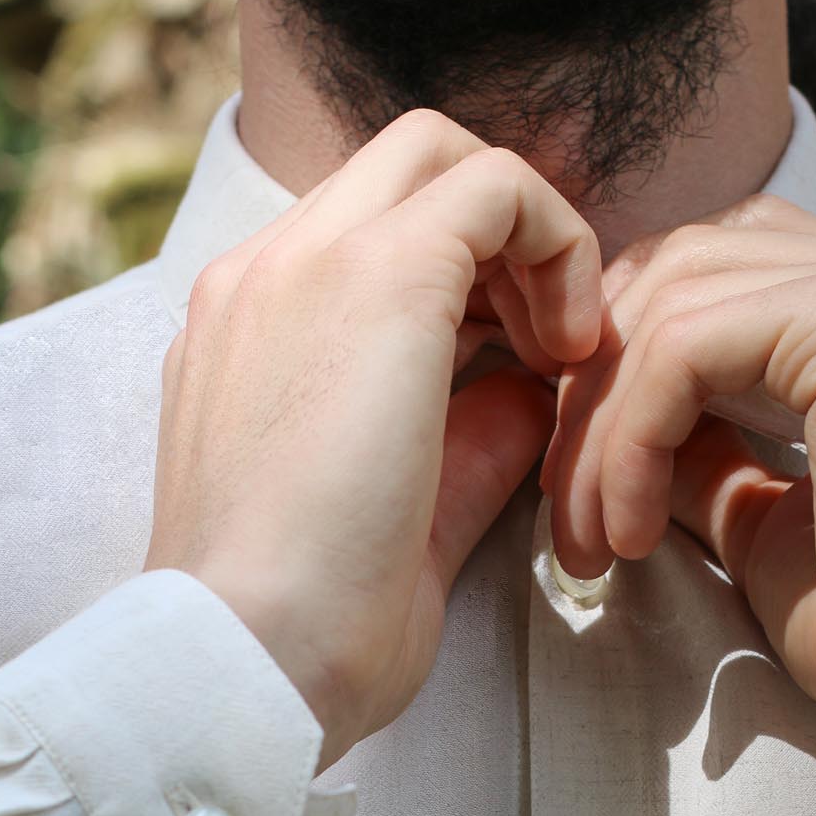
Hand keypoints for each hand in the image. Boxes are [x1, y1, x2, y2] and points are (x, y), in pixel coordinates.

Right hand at [144, 110, 600, 771]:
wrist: (243, 662)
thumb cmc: (305, 633)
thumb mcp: (396, 519)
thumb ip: (461, 442)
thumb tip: (527, 394)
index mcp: (245, 335)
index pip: (362, 244)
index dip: (462, 288)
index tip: (513, 373)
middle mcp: (260, 276)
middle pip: (400, 169)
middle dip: (494, 236)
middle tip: (547, 345)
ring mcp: (307, 263)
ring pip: (440, 153)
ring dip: (523, 238)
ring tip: (565, 353)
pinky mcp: (379, 275)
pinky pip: (498, 187)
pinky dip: (559, 244)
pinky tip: (573, 350)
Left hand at [543, 195, 815, 769]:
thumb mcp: (763, 518)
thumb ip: (700, 450)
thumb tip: (606, 424)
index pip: (713, 272)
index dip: (624, 367)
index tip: (586, 486)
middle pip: (678, 268)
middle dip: (593, 394)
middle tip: (568, 518)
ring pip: (668, 306)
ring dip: (599, 433)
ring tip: (592, 541)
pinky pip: (681, 351)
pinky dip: (629, 446)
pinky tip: (634, 537)